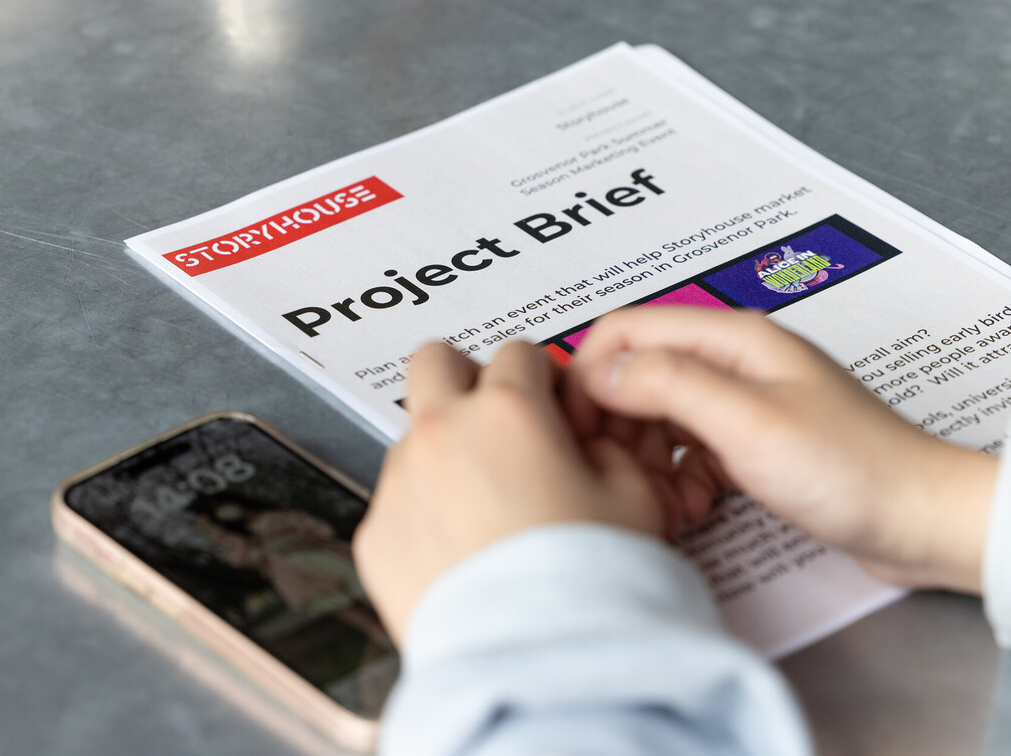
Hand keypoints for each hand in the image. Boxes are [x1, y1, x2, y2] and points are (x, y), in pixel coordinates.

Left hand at [354, 341, 669, 644]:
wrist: (535, 658)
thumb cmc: (585, 582)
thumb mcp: (634, 495)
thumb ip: (608, 447)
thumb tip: (589, 441)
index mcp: (509, 411)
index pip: (518, 352)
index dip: (540, 376)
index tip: (548, 403)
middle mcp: (443, 435)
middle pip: (435, 361)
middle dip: (466, 378)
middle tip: (495, 416)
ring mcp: (401, 483)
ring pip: (413, 435)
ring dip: (445, 452)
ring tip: (487, 507)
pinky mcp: (376, 535)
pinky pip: (396, 502)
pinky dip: (424, 513)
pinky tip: (463, 550)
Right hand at [569, 307, 997, 593]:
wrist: (920, 519)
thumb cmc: (855, 470)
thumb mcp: (748, 423)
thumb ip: (668, 385)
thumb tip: (597, 370)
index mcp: (732, 337)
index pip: (626, 330)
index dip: (590, 374)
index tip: (577, 427)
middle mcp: (734, 361)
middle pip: (637, 372)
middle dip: (617, 423)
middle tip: (620, 474)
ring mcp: (743, 401)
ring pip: (658, 415)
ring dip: (646, 455)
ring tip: (664, 498)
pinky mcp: (752, 441)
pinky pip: (687, 448)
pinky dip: (677, 475)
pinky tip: (693, 504)